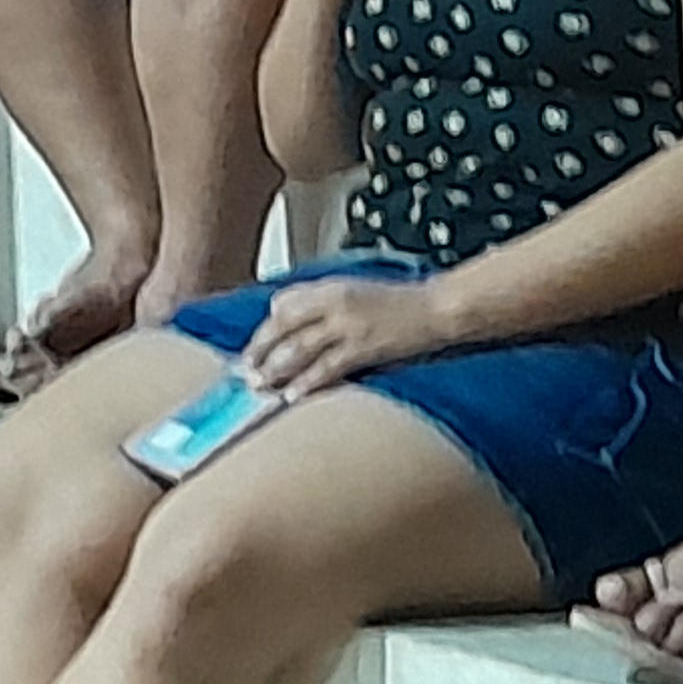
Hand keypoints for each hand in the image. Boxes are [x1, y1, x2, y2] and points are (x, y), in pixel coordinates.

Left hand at [240, 272, 452, 400]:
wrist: (438, 309)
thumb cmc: (399, 302)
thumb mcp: (354, 290)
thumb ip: (320, 303)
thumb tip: (285, 317)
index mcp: (329, 288)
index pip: (282, 305)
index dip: (264, 330)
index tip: (252, 348)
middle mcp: (332, 304)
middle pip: (283, 328)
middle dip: (259, 352)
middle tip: (244, 372)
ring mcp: (347, 327)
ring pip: (298, 350)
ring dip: (275, 370)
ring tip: (260, 386)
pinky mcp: (364, 349)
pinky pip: (327, 368)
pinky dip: (306, 383)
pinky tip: (292, 396)